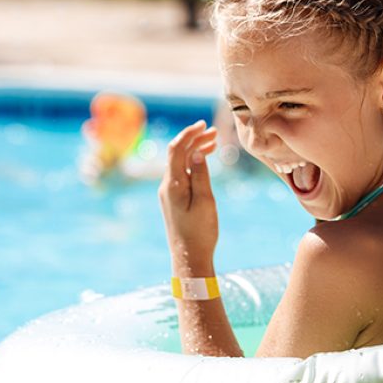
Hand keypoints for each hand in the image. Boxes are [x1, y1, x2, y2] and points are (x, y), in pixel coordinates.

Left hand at [158, 120, 217, 266]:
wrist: (189, 257)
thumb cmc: (200, 231)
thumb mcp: (205, 201)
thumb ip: (200, 175)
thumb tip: (196, 152)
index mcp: (173, 185)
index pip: (176, 150)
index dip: (189, 134)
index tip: (203, 124)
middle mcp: (167, 185)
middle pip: (178, 153)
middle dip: (194, 139)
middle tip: (214, 132)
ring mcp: (169, 191)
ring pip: (180, 162)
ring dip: (195, 149)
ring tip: (214, 142)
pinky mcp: (174, 197)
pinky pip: (182, 172)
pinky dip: (193, 162)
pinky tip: (206, 158)